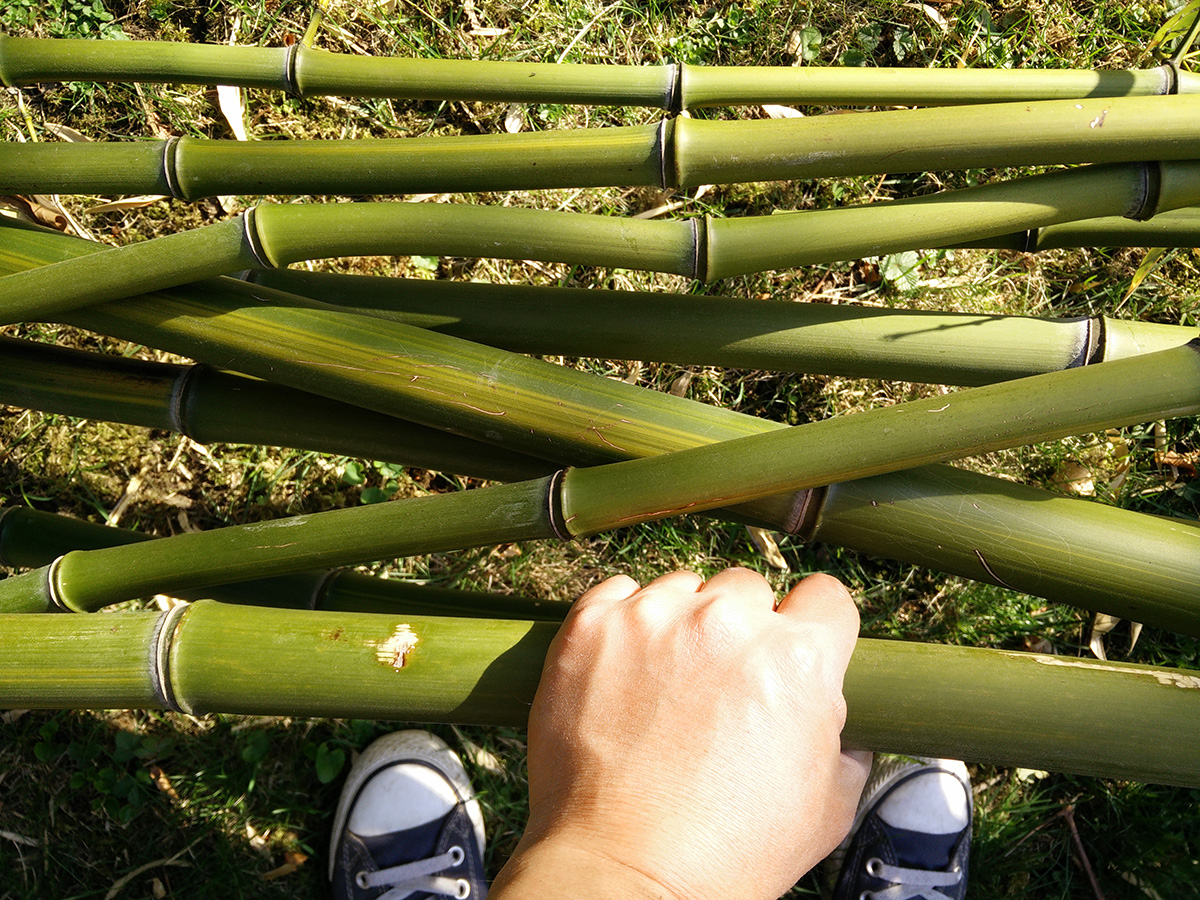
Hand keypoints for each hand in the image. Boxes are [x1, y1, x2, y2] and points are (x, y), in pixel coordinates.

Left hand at [492, 568, 869, 899]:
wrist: (623, 870)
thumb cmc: (727, 851)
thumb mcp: (828, 809)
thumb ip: (843, 738)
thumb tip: (832, 709)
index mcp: (797, 657)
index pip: (825, 597)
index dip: (813, 627)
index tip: (792, 647)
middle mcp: (726, 621)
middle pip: (747, 590)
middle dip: (741, 629)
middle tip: (720, 684)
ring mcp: (653, 618)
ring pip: (682, 588)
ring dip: (681, 622)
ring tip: (665, 685)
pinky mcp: (591, 625)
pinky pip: (617, 594)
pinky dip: (622, 623)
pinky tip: (623, 671)